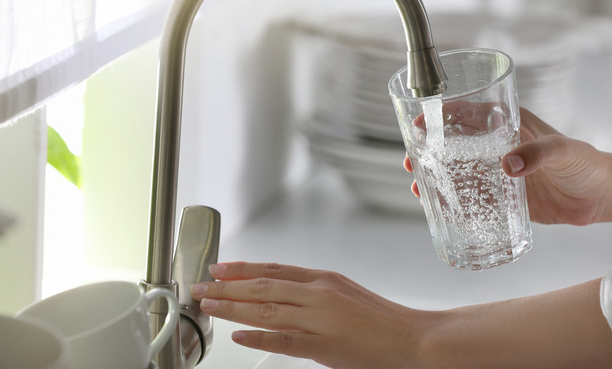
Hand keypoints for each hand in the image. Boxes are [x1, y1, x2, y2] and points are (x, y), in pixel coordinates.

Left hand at [191, 262, 611, 367]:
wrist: (411, 339)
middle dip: (228, 287)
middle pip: (264, 288)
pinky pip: (284, 339)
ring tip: (208, 305)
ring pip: (267, 310)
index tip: (219, 268)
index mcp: (323, 280)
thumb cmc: (380, 318)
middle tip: (200, 285)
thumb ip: (312, 291)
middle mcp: (318, 294)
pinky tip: (237, 335)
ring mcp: (319, 318)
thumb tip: (279, 291)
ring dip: (234, 308)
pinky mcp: (323, 344)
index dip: (244, 269)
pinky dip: (259, 336)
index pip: (274, 271)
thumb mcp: (344, 293)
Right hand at [405, 108, 611, 224]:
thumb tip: (508, 165)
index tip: (420, 123)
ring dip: (436, 178)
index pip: (468, 113)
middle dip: (429, 150)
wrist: (602, 197)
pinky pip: (472, 197)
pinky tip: (439, 208)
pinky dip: (453, 201)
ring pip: (458, 171)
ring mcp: (498, 172)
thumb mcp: (564, 151)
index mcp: (509, 125)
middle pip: (454, 144)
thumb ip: (539, 154)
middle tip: (410, 161)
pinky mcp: (503, 196)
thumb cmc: (587, 164)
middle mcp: (498, 146)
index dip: (441, 115)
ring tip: (417, 188)